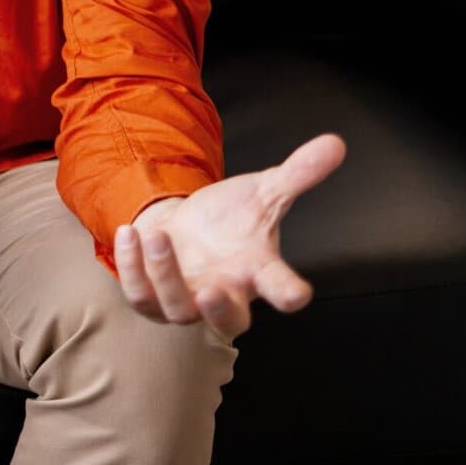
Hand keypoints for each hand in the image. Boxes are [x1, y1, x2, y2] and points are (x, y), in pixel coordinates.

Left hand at [113, 133, 346, 339]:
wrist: (185, 227)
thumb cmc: (230, 219)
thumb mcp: (263, 192)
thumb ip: (298, 173)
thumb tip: (335, 143)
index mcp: (257, 273)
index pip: (280, 288)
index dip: (288, 293)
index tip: (298, 294)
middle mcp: (225, 294)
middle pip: (230, 321)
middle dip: (220, 310)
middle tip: (213, 291)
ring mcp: (187, 301)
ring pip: (178, 308)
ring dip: (166, 275)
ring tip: (160, 236)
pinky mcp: (152, 299)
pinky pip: (140, 295)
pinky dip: (132, 268)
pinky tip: (130, 233)